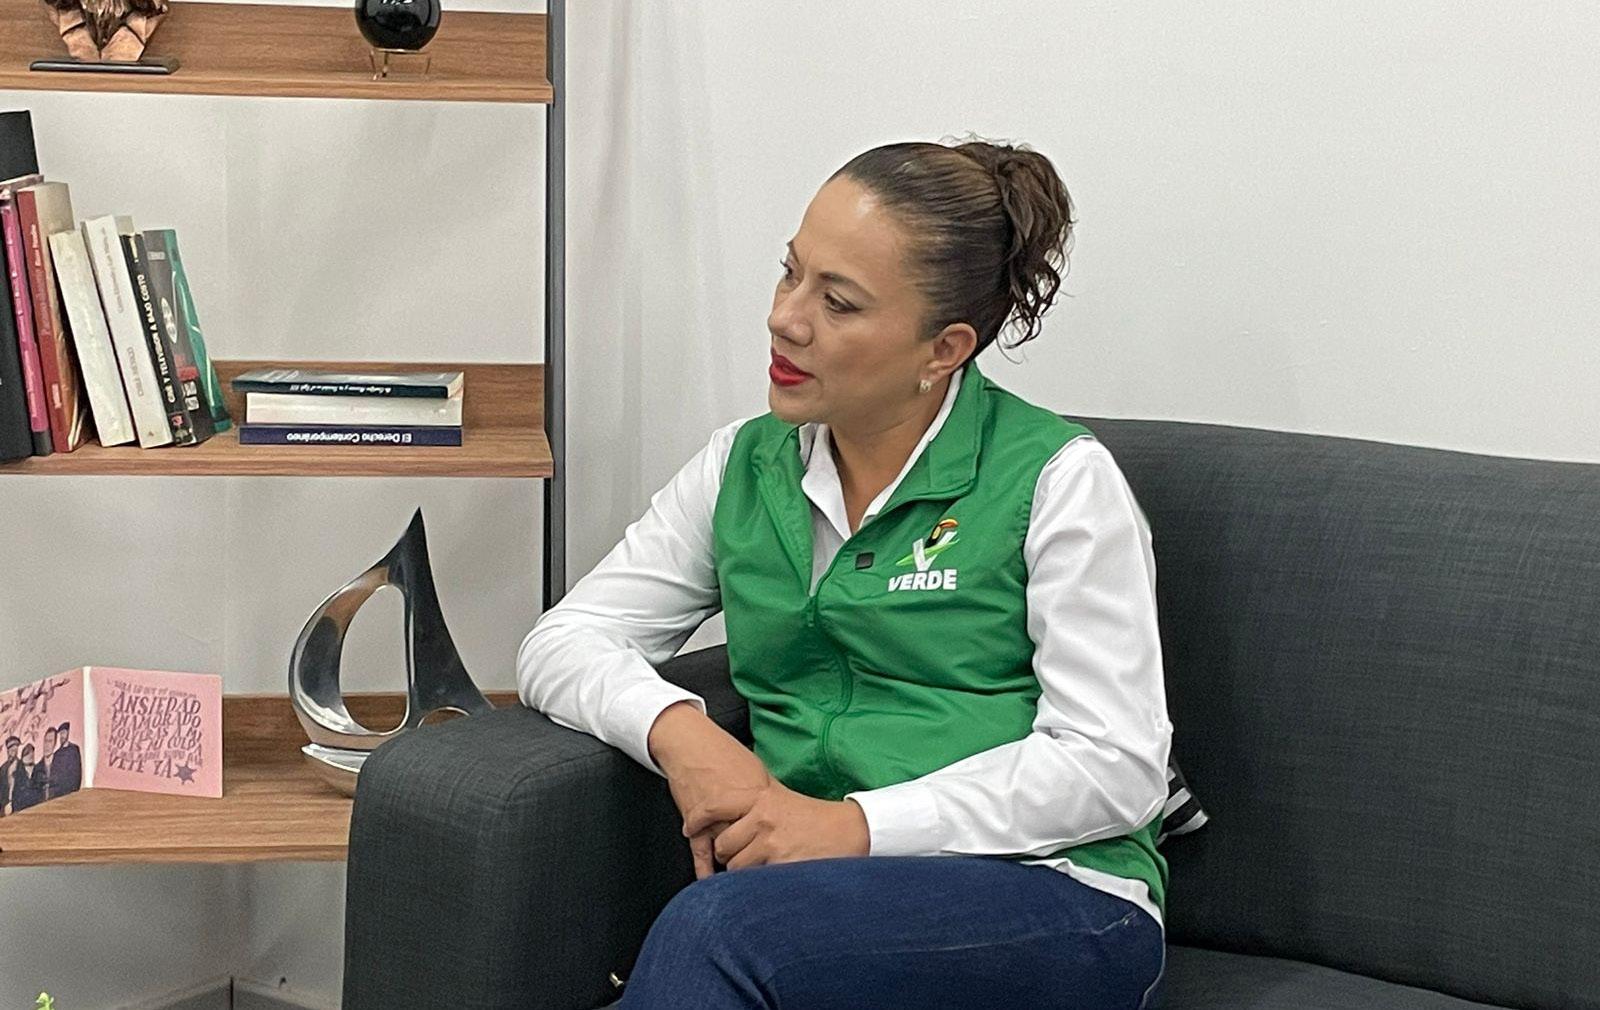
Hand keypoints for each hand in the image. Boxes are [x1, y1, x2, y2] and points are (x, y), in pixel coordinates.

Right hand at [649, 703, 774, 878]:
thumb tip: (790, 813)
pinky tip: (710, 884)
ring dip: (734, 867)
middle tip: (770, 876)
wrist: (689, 745)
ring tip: (742, 880)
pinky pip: (701, 852)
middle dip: (760, 861)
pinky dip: (705, 868)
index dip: (783, 848)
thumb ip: (770, 795)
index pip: (774, 830)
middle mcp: (739, 810)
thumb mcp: (756, 772)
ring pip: (728, 852)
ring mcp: (716, 817)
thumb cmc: (723, 756)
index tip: (792, 862)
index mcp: (759, 797)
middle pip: (754, 846)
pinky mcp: (696, 822)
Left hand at [682, 777, 870, 870]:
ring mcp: (770, 843)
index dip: (698, 819)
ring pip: (735, 867)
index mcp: (761, 799)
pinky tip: (772, 876)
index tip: (689, 828)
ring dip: (744, 872)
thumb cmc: (815, 818)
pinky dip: (758, 884)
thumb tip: (723, 813)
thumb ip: (754, 805)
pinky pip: (753, 882)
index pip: (716, 806)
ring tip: (767, 865)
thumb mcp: (781, 800)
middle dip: (729, 854)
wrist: (850, 831)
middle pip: (723, 844)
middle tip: (746, 855)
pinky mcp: (780, 866)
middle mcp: (762, 819)